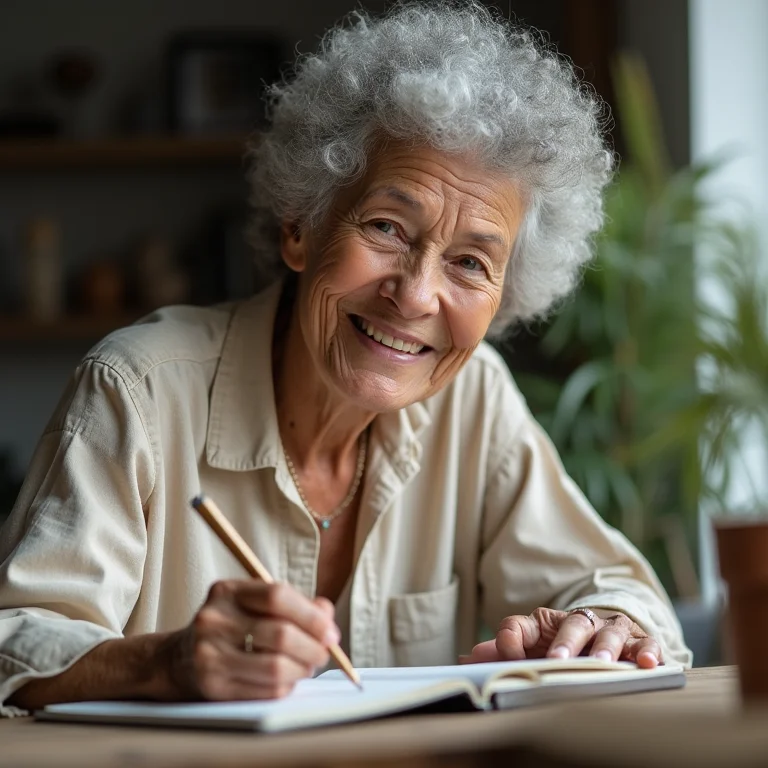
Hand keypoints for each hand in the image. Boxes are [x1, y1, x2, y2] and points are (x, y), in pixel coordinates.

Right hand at [163, 580, 339, 700]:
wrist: (178, 659)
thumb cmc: (230, 627)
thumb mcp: (254, 604)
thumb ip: (293, 604)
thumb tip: (327, 614)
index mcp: (227, 591)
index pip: (277, 595)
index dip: (311, 615)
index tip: (330, 631)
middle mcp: (214, 619)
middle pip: (280, 634)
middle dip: (313, 647)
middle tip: (324, 653)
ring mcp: (210, 654)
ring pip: (276, 667)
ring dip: (302, 670)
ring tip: (307, 666)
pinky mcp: (213, 685)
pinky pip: (265, 690)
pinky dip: (286, 687)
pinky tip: (287, 680)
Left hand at [460, 607, 661, 668]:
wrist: (604, 634)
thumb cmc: (560, 645)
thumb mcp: (529, 650)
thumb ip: (500, 653)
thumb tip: (467, 660)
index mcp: (544, 623)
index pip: (521, 625)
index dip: (511, 640)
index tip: (508, 656)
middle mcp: (580, 621)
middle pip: (572, 624)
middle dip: (565, 642)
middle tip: (558, 660)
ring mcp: (611, 630)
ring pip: (610, 633)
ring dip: (606, 648)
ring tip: (601, 663)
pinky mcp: (640, 642)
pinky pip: (647, 643)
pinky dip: (649, 652)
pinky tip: (649, 663)